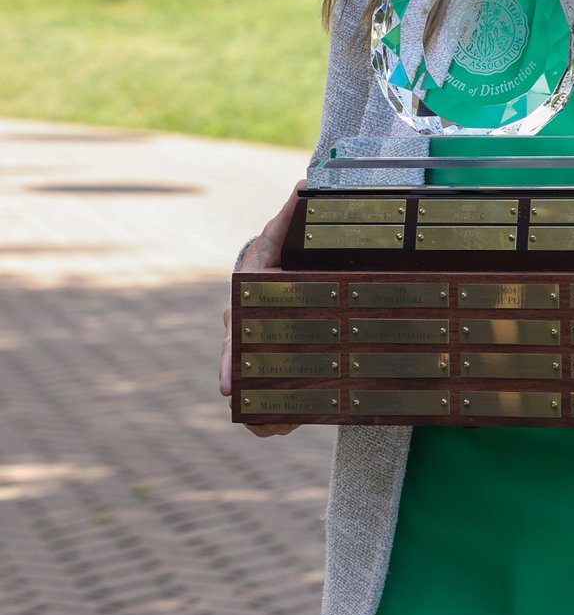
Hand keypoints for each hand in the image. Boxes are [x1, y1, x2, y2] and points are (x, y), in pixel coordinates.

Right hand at [220, 183, 302, 437]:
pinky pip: (267, 396)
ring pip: (251, 388)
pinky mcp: (270, 362)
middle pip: (240, 372)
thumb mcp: (281, 235)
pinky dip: (276, 416)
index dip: (230, 363)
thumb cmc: (279, 253)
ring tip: (281, 428)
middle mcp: (242, 331)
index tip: (227, 386)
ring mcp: (253, 349)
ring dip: (264, 413)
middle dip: (249, 396)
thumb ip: (290, 215)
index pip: (232, 337)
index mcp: (242, 305)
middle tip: (260, 421)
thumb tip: (304, 185)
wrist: (278, 273)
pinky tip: (288, 426)